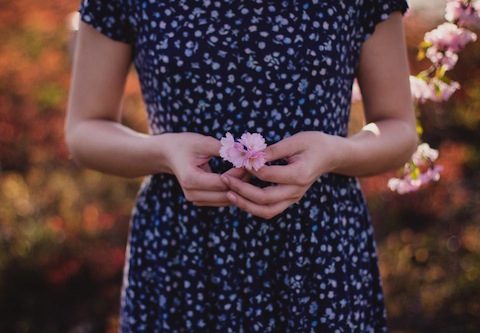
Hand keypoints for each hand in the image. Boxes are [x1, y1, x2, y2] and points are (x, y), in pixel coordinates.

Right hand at [162, 133, 249, 206]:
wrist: (169, 154)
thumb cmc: (185, 145)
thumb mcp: (203, 142)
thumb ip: (223, 149)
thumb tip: (245, 153)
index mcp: (191, 179)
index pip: (223, 182)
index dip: (239, 173)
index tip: (250, 161)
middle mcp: (192, 194)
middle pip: (226, 194)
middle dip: (242, 182)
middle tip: (254, 167)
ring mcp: (196, 200)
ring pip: (227, 200)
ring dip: (240, 188)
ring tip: (250, 171)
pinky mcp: (201, 201)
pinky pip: (223, 200)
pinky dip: (234, 191)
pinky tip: (242, 178)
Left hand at [221, 132, 337, 218]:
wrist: (330, 155)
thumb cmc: (313, 143)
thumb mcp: (295, 140)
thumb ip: (273, 150)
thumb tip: (252, 155)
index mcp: (299, 174)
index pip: (268, 175)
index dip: (250, 168)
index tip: (238, 160)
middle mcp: (296, 190)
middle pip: (265, 199)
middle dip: (242, 190)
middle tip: (225, 179)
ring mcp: (293, 198)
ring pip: (266, 211)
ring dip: (245, 204)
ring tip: (228, 194)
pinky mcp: (289, 200)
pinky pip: (269, 210)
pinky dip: (253, 206)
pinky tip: (240, 196)